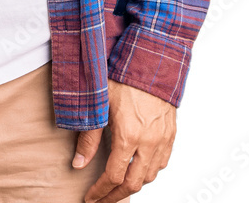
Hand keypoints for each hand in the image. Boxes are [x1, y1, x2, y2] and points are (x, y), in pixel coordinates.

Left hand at [73, 79, 176, 201]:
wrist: (152, 59)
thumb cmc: (123, 76)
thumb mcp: (100, 103)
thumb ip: (89, 136)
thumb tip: (78, 164)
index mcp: (129, 136)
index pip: (114, 177)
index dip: (100, 191)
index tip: (90, 198)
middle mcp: (149, 142)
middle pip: (133, 184)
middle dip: (115, 196)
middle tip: (102, 200)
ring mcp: (162, 139)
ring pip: (150, 176)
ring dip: (133, 185)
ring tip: (118, 187)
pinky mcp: (170, 133)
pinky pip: (163, 163)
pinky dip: (150, 172)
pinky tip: (139, 169)